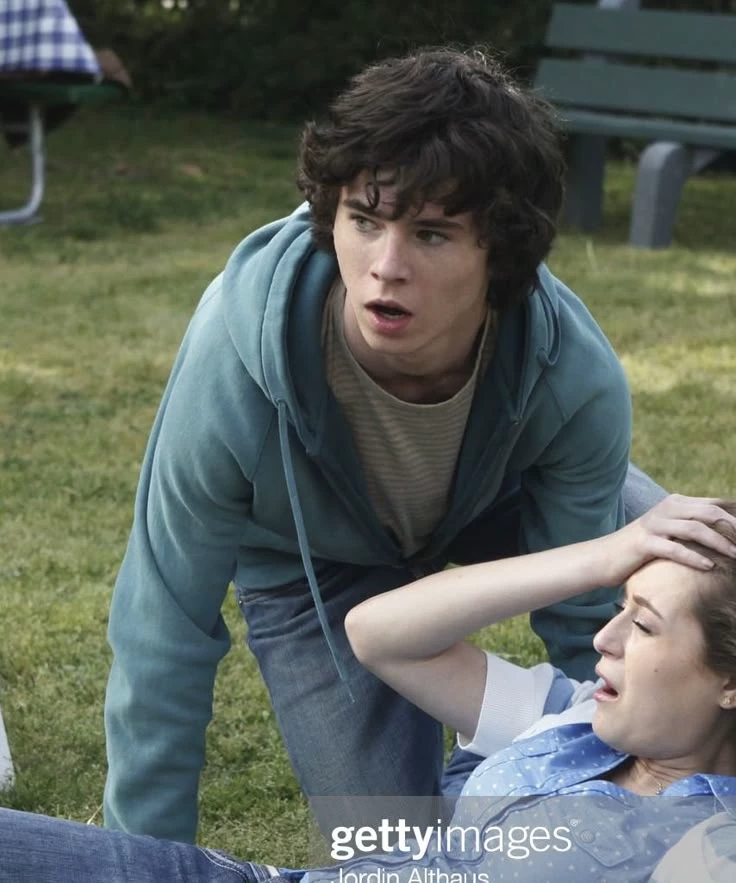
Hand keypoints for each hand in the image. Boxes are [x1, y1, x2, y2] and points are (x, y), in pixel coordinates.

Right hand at [602, 494, 735, 586]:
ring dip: (720, 543)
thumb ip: (691, 526)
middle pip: (708, 513)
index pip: (713, 505)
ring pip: (695, 529)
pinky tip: (709, 566)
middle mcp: (666, 509)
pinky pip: (674, 549)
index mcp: (675, 503)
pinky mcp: (644, 543)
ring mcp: (654, 525)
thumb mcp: (668, 531)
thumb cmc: (642, 548)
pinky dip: (694, 557)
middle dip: (732, 528)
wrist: (604, 557)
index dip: (734, 517)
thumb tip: (724, 532)